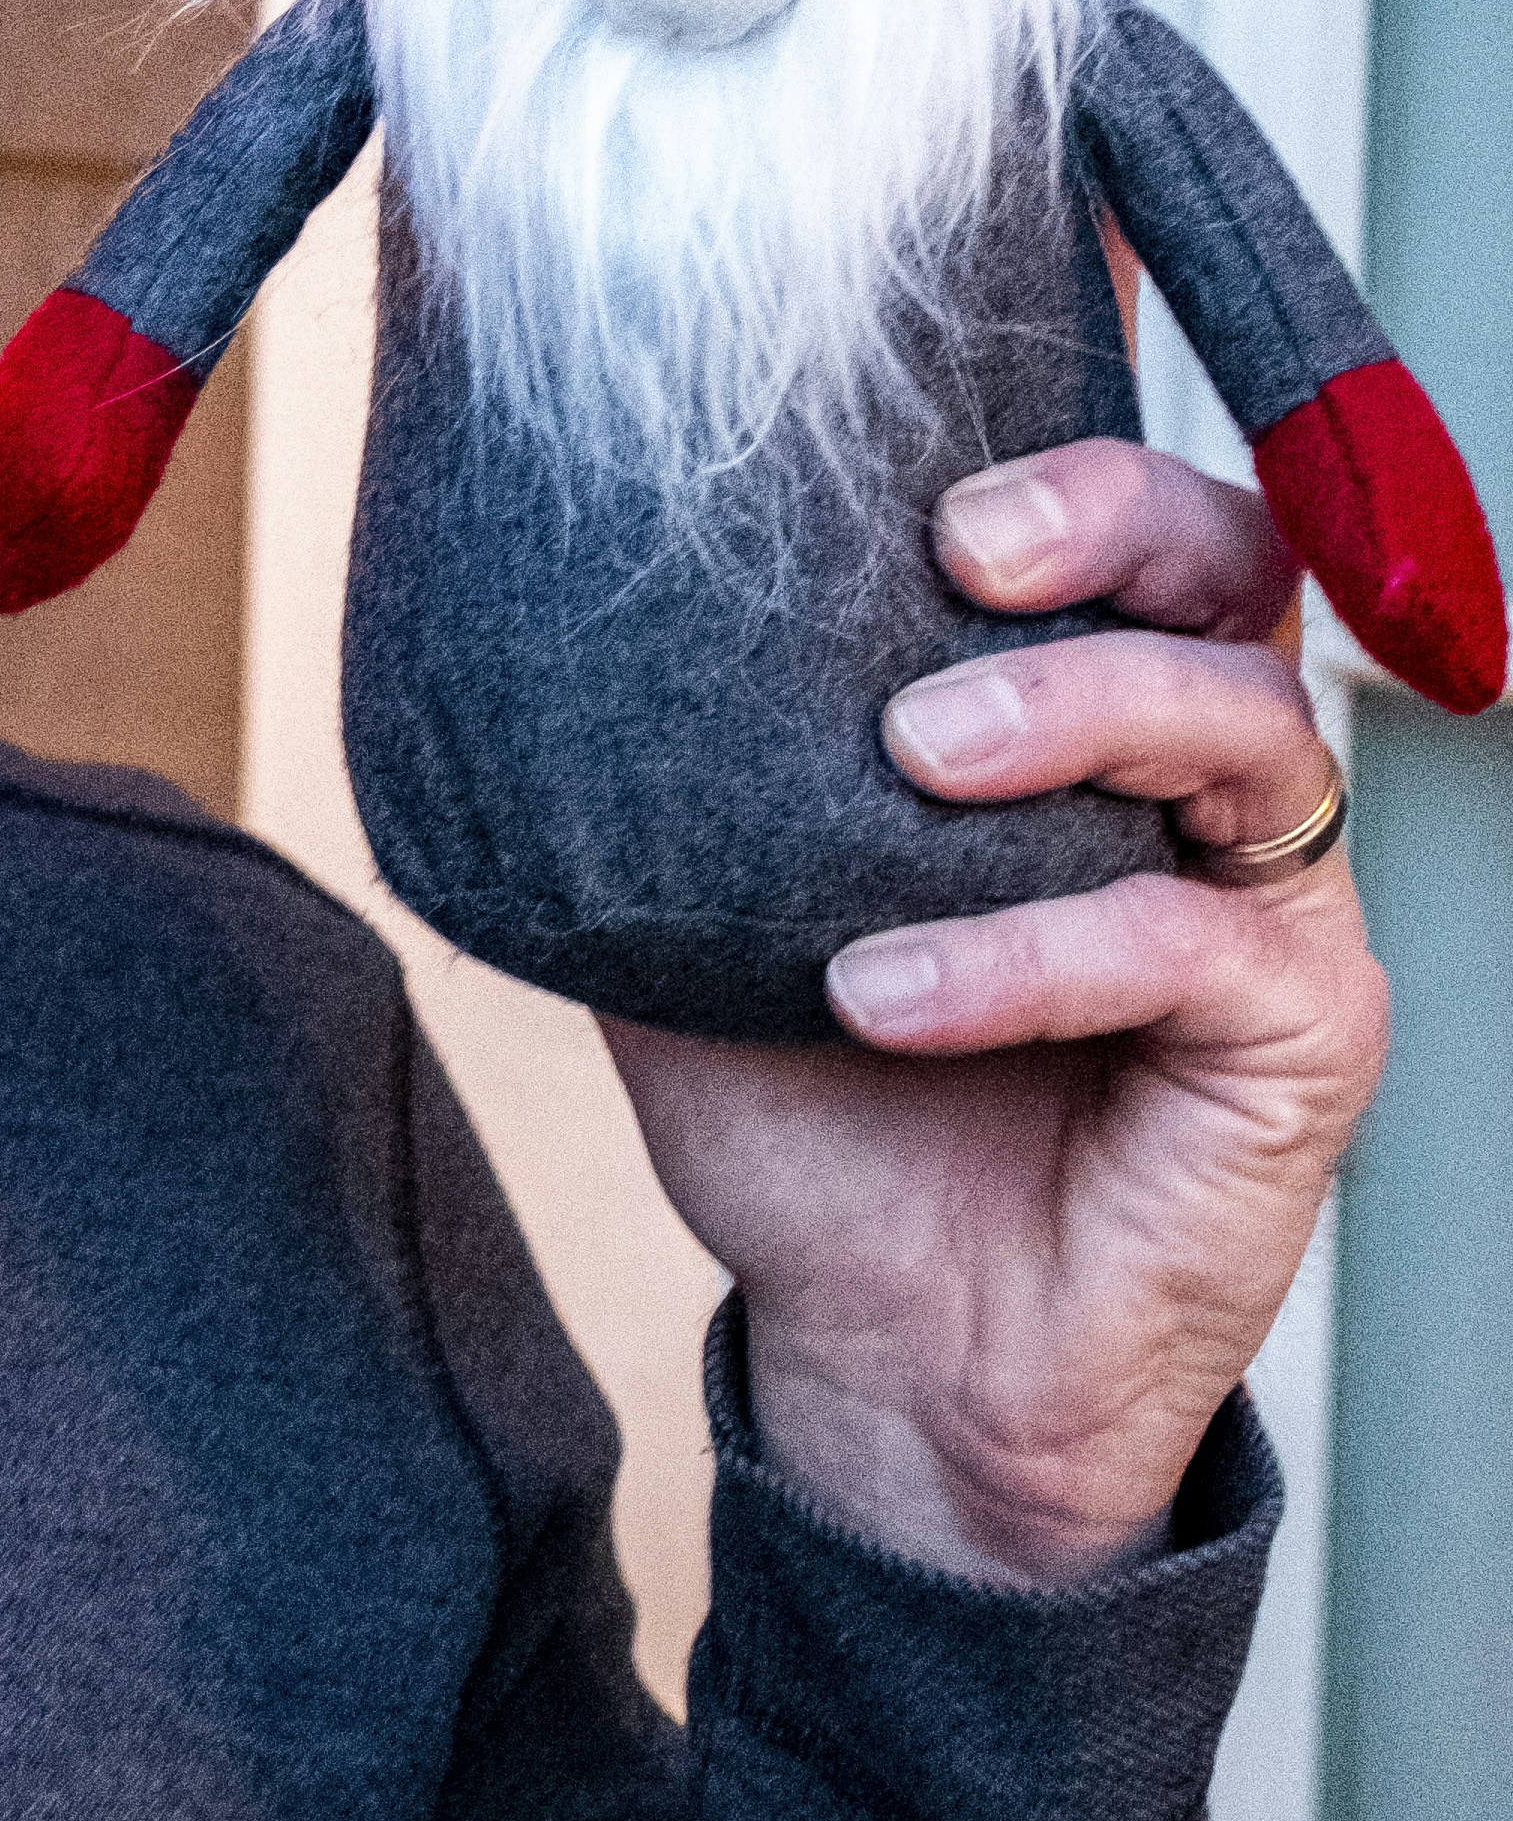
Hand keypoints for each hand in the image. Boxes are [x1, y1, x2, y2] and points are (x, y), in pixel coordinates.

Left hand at [602, 436, 1388, 1588]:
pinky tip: (887, 993)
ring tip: (908, 763)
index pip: (1130, 522)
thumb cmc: (822, 1115)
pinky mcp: (1301, 1040)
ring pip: (1249, 727)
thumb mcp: (706, 908)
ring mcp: (1269, 905)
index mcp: (1083, 716)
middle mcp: (1202, 783)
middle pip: (1238, 565)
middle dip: (1112, 522)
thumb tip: (520, 627)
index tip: (924, 484)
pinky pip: (1194, 947)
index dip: (1067, 467)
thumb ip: (667, 773)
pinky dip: (1030, 954)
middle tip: (960, 557)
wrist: (879, 1354)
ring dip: (1073, 715)